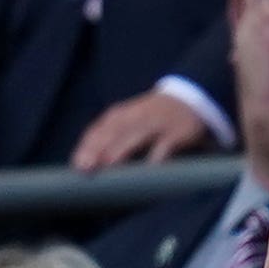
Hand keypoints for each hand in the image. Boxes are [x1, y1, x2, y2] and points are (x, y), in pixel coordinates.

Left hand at [70, 87, 216, 171]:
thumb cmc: (152, 117)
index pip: (98, 131)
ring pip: (135, 136)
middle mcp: (135, 117)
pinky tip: (149, 169)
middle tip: (86, 168)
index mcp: (120, 116)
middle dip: (98, 149)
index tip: (78, 165)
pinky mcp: (176, 133)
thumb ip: (111, 137)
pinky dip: (156, 156)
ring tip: (108, 166)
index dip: (87, 147)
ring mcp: (156, 124)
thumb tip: (88, 164)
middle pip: (112, 133)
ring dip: (121, 150)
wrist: (190, 98)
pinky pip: (165, 146)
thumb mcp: (129, 121)